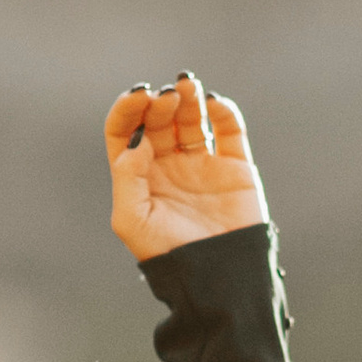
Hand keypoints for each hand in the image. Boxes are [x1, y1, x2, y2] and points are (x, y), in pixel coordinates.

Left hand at [106, 74, 268, 262]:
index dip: (129, 108)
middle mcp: (168, 166)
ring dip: (189, 97)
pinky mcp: (235, 168)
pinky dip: (223, 111)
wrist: (217, 276)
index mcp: (139, 176)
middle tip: (167, 97)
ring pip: (192, 119)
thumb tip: (137, 139)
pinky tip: (213, 103)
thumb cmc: (168, 253)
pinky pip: (230, 131)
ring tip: (187, 85)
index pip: (127, 130)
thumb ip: (128, 177)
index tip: (139, 95)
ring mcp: (202, 164)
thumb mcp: (132, 220)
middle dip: (161, 101)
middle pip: (159, 119)